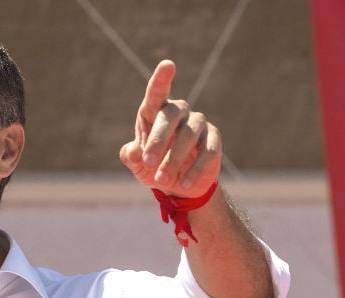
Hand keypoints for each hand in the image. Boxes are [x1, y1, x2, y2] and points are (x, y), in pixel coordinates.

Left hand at [120, 60, 220, 197]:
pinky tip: (183, 183)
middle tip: (148, 162)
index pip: (157, 92)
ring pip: (188, 134)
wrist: (177, 185)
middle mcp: (178, 112)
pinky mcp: (214, 139)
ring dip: (174, 159)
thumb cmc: (152, 167)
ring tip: (162, 179)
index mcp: (154, 112)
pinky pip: (207, 151)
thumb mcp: (137, 165)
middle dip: (158, 139)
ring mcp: (198, 123)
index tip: (167, 65)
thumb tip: (133, 152)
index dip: (161, 79)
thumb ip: (131, 156)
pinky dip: (195, 169)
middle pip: (171, 115)